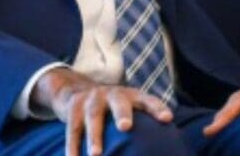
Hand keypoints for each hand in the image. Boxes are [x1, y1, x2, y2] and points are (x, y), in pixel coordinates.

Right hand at [34, 70, 173, 155]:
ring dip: (94, 137)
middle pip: (119, 102)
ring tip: (96, 155)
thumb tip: (161, 147)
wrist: (75, 89)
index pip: (147, 100)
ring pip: (93, 117)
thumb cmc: (110, 107)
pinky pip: (72, 129)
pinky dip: (72, 146)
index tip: (167, 119)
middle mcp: (112, 94)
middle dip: (122, 113)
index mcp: (130, 95)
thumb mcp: (127, 107)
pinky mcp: (73, 108)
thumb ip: (141, 121)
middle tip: (126, 127)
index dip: (157, 108)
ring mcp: (91, 99)